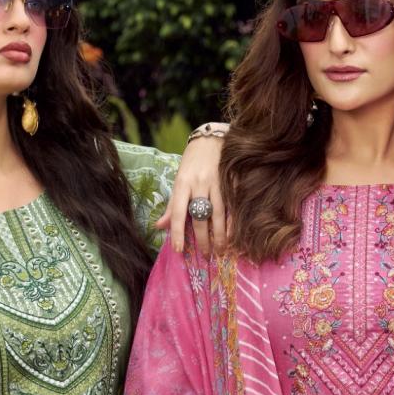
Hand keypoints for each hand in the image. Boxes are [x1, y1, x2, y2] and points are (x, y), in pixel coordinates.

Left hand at [157, 130, 226, 254]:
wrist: (211, 139)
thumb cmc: (192, 162)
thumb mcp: (178, 180)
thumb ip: (172, 205)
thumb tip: (159, 226)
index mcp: (183, 184)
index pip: (179, 213)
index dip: (178, 233)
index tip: (178, 251)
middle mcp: (199, 184)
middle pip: (201, 217)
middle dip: (203, 239)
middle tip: (205, 255)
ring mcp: (217, 182)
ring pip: (219, 214)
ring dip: (220, 235)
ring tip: (221, 250)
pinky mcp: (231, 181)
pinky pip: (233, 206)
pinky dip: (233, 222)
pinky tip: (233, 235)